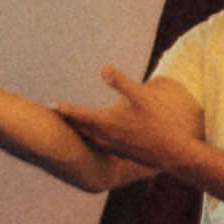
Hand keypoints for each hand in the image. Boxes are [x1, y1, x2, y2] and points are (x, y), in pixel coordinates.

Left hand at [55, 67, 198, 171]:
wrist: (174, 155)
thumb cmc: (159, 124)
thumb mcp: (142, 98)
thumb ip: (121, 83)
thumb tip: (103, 68)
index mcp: (107, 122)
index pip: (78, 114)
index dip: (64, 109)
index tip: (50, 106)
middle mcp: (105, 137)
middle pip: (79, 128)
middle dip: (67, 121)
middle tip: (55, 115)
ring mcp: (112, 147)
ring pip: (88, 138)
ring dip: (79, 131)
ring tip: (72, 125)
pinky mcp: (120, 154)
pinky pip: (99, 145)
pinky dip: (92, 139)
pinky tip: (96, 137)